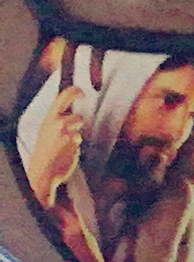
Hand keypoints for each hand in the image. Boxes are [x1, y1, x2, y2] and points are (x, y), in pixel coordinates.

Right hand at [23, 84, 87, 207]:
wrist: (42, 170)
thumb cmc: (46, 151)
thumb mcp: (47, 131)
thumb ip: (56, 120)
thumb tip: (68, 110)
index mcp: (48, 119)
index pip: (60, 98)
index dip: (73, 91)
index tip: (80, 91)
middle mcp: (56, 122)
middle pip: (70, 104)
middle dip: (76, 95)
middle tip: (83, 94)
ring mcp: (65, 131)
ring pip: (79, 122)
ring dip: (76, 129)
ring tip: (65, 140)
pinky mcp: (72, 140)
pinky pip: (79, 137)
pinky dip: (75, 143)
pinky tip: (66, 149)